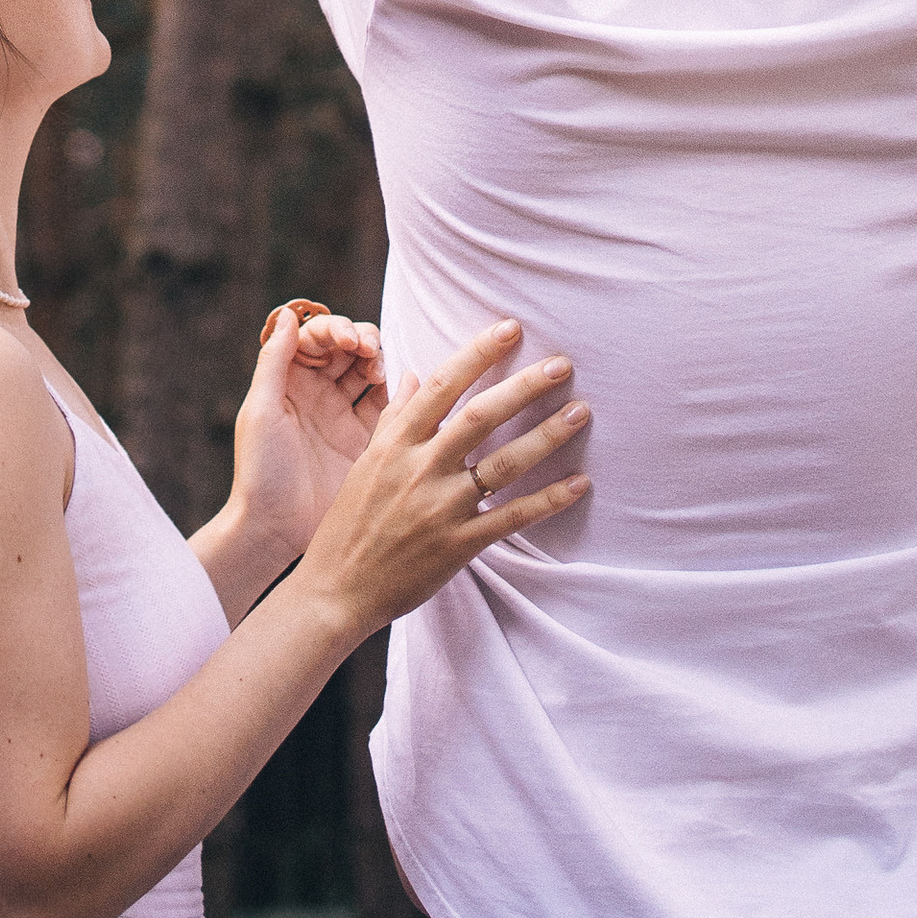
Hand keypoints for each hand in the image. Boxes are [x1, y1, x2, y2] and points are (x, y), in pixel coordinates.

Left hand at [225, 307, 388, 570]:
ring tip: (379, 371)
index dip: (333, 330)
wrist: (275, 530)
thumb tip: (287, 314)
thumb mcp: (261, 411)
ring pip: (370, 371)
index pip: (316, 338)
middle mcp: (317, 393)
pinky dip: (397, 390)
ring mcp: (343, 416)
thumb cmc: (259, 471)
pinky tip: (399, 388)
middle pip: (348, 348)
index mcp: (289, 381)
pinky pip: (387, 405)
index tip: (345, 342)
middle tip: (368, 352)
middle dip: (361, 340)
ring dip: (378, 361)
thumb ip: (274, 361)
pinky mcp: (365, 440)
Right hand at [296, 322, 590, 640]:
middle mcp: (420, 469)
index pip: (443, 385)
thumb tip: (415, 374)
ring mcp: (440, 508)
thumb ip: (394, 417)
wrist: (336, 590)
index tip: (510, 327)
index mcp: (396, 443)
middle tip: (562, 364)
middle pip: (480, 417)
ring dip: (545, 436)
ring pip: (503, 465)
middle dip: (524, 387)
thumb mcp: (366, 462)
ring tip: (580, 412)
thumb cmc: (349, 523)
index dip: (478, 353)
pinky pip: (511, 518)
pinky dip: (547, 500)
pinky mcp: (458, 545)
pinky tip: (579, 483)